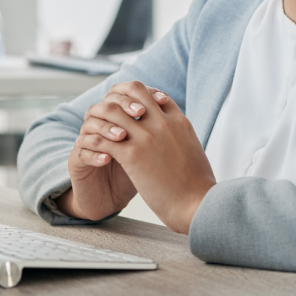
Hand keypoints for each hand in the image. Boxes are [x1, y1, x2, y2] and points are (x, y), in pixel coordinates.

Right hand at [56, 91, 150, 221]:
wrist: (113, 200)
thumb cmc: (135, 173)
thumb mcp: (148, 149)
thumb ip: (153, 127)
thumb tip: (169, 101)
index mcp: (117, 118)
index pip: (123, 94)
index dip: (140, 94)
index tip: (160, 100)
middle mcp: (100, 125)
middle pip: (106, 104)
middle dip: (125, 106)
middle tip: (140, 113)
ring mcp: (86, 142)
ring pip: (90, 124)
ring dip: (108, 128)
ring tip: (123, 136)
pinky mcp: (76, 161)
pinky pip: (81, 151)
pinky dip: (95, 153)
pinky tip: (108, 159)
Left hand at [74, 81, 215, 233]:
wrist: (199, 205)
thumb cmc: (199, 186)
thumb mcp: (194, 150)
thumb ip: (183, 137)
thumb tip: (179, 139)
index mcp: (179, 121)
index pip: (156, 95)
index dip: (142, 100)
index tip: (131, 111)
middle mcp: (163, 122)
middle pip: (135, 91)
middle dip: (120, 100)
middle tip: (111, 116)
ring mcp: (147, 137)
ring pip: (114, 111)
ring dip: (104, 120)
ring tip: (99, 132)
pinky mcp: (133, 155)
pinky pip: (105, 138)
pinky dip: (97, 142)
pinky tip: (95, 152)